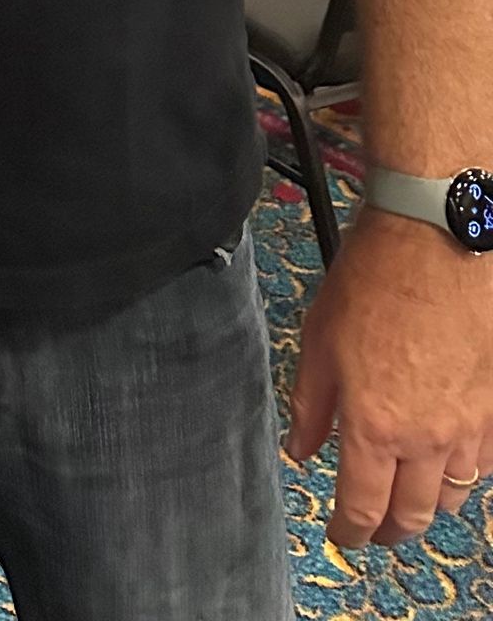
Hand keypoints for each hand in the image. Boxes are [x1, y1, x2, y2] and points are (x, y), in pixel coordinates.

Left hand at [288, 208, 492, 546]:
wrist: (434, 239)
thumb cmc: (373, 281)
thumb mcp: (319, 339)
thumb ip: (310, 404)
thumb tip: (301, 448)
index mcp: (374, 427)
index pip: (362, 507)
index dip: (349, 531)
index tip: (340, 536)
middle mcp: (426, 438)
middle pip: (412, 515)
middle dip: (389, 531)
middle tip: (373, 528)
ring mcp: (468, 425)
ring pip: (453, 495)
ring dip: (428, 506)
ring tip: (408, 498)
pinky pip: (485, 462)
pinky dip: (466, 472)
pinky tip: (450, 462)